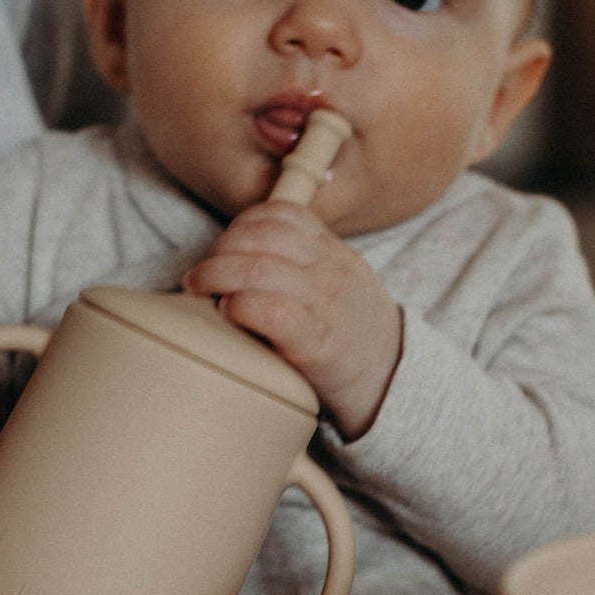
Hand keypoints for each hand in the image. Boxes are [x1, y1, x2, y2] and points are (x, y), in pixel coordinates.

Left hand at [181, 201, 401, 439]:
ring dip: (217, 275)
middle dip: (220, 250)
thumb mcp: (341, 281)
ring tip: (201, 291)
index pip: (283, 214)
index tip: (224, 248)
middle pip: (263, 236)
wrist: (393, 380)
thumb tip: (243, 251)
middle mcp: (330, 271)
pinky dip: (240, 307)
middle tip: (201, 274)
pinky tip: (229, 315)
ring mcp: (325, 305)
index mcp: (333, 252)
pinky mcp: (318, 344)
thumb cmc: (353, 333)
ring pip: (259, 269)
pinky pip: (271, 311)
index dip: (242, 224)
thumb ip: (304, 261)